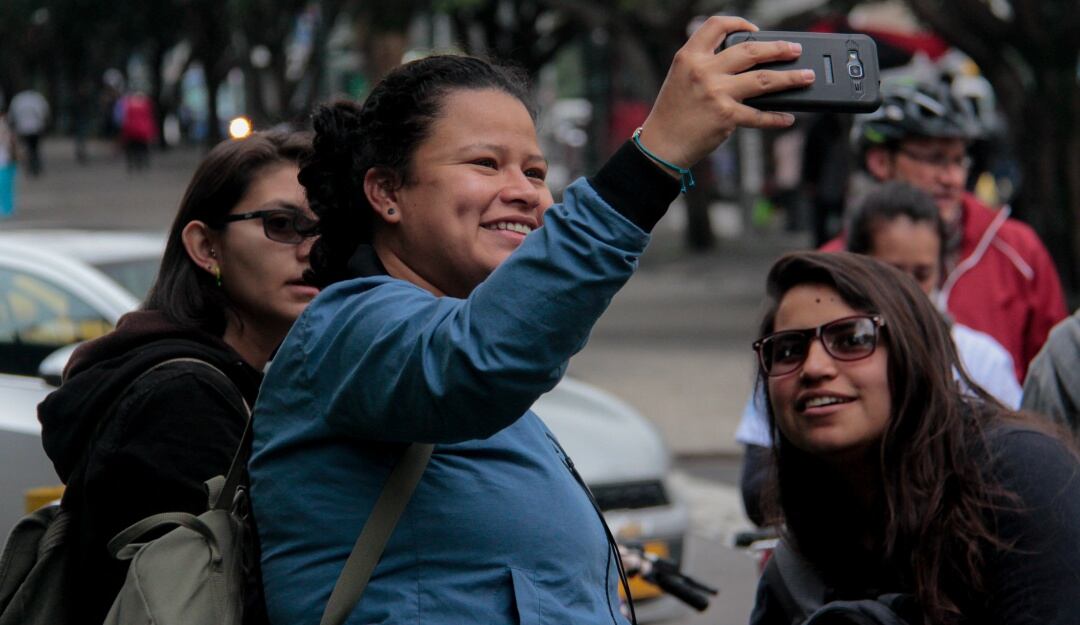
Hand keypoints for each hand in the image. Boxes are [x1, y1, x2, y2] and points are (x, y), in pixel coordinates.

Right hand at [637, 16, 813, 173]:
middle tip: (795, 50)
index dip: (739, 23)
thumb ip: (704, 64)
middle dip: (778, 49)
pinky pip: (759, 115)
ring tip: (806, 76)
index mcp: (689, 57)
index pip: (717, 26)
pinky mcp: (726, 116)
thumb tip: (742, 60)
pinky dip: (776, 118)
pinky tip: (787, 118)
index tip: (756, 30)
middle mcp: (703, 71)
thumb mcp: (680, 78)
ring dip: (790, 77)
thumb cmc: (672, 114)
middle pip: (750, 50)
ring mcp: (716, 93)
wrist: (661, 145)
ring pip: (764, 79)